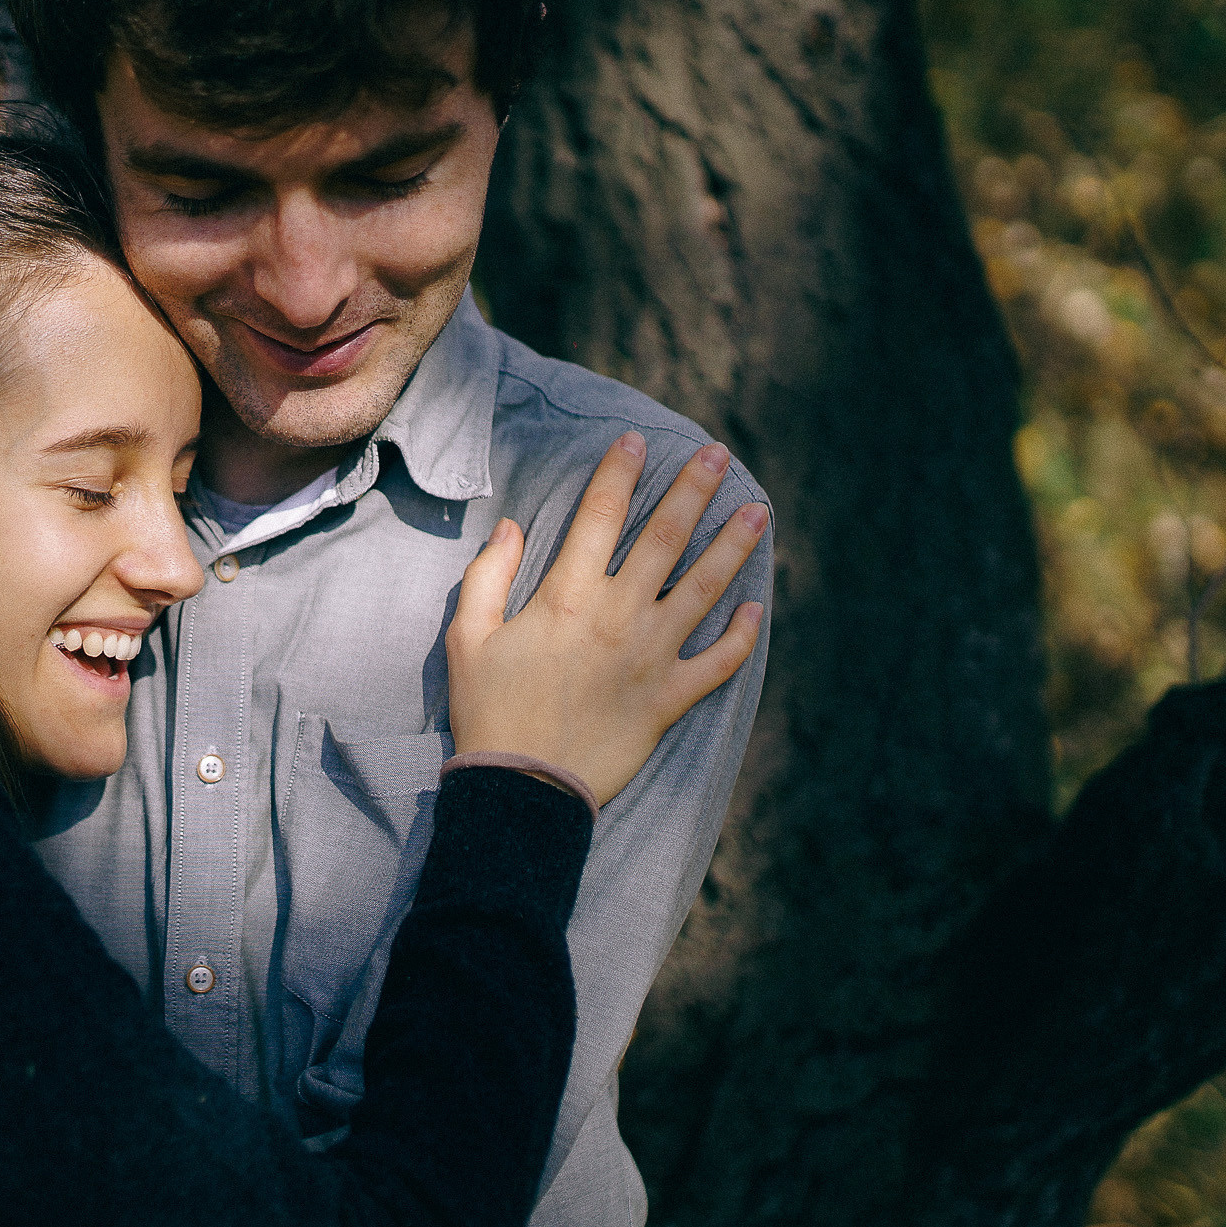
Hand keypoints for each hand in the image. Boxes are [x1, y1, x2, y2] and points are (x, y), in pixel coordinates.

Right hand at [447, 433, 765, 805]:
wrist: (522, 786)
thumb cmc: (488, 711)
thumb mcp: (467, 638)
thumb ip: (487, 577)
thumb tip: (513, 527)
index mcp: (567, 597)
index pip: (600, 515)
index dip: (620, 471)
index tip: (637, 440)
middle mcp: (618, 616)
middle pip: (665, 537)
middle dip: (694, 490)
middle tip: (718, 454)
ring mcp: (651, 657)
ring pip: (705, 588)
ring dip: (733, 546)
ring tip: (758, 512)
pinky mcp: (670, 698)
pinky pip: (718, 662)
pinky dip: (740, 635)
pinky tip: (753, 606)